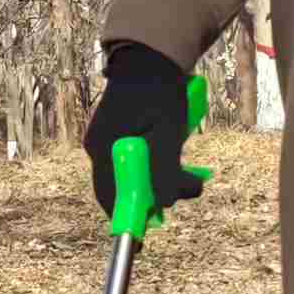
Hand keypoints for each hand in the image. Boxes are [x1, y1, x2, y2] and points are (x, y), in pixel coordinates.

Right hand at [81, 40, 206, 227]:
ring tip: (193, 172)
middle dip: (158, 194)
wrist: (152, 52)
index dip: (129, 219)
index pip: (111, 199)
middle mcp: (100, 147)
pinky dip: (159, 162)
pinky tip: (178, 153)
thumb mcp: (168, 135)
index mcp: (104, 150)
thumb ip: (164, 172)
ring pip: (135, 174)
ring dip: (164, 177)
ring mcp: (108, 139)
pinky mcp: (120, 131)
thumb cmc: (160, 91)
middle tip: (191, 187)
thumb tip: (162, 205)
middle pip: (125, 188)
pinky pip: (138, 159)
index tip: (144, 240)